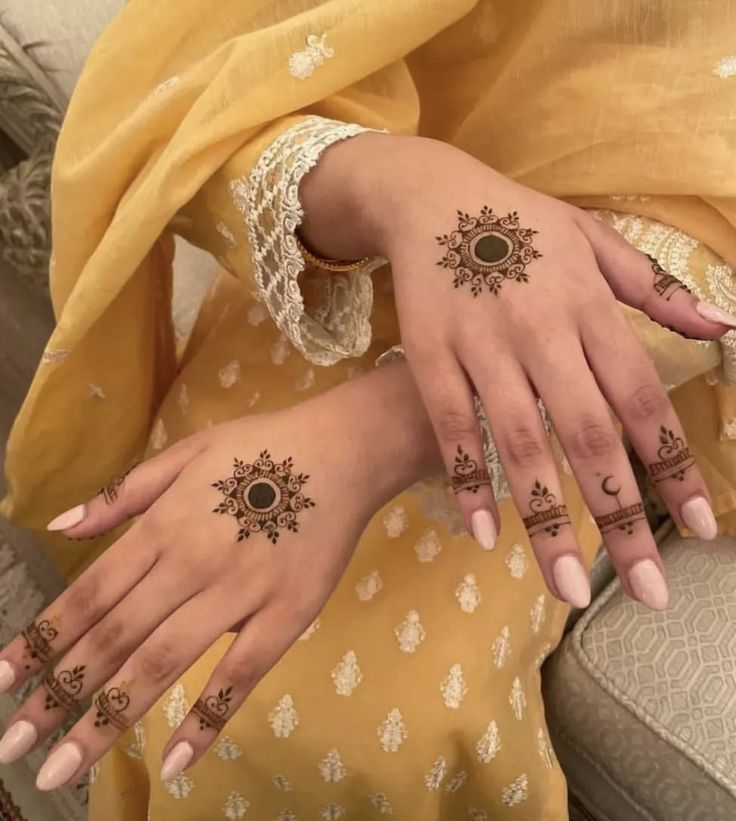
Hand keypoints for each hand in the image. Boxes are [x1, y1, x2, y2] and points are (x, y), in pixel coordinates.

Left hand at [0, 364, 435, 788]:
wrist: (342, 452)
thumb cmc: (260, 447)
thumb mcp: (186, 453)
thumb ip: (123, 493)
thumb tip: (59, 525)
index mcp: (163, 526)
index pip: (90, 593)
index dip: (41, 639)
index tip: (0, 682)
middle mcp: (190, 565)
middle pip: (115, 637)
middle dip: (57, 695)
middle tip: (12, 747)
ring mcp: (240, 595)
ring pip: (163, 663)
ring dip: (108, 718)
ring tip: (62, 767)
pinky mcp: (286, 617)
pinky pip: (241, 676)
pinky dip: (206, 719)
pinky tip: (174, 762)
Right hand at [300, 132, 732, 609]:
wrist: (431, 197)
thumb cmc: (520, 222)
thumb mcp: (595, 238)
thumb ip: (657, 288)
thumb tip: (724, 330)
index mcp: (590, 306)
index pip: (643, 398)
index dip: (673, 465)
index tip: (701, 526)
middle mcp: (542, 331)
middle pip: (589, 435)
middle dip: (622, 517)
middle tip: (649, 592)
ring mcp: (483, 347)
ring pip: (521, 443)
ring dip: (547, 520)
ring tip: (571, 589)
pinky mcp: (432, 356)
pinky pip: (453, 427)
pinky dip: (469, 480)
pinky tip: (484, 534)